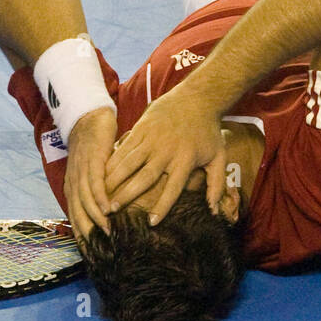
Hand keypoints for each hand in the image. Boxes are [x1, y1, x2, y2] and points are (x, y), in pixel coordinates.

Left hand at [63, 107, 115, 240]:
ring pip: (85, 201)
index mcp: (73, 187)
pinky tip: (107, 209)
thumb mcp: (95, 172)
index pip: (75, 217)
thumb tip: (110, 208)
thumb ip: (99, 189)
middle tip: (100, 249)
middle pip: (77, 214)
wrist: (88, 116)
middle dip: (87, 233)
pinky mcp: (92, 160)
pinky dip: (99, 198)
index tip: (92, 251)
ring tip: (108, 233)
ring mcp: (81, 171)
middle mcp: (73, 182)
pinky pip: (94, 184)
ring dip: (96, 219)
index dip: (82, 235)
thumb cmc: (94, 146)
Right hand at [103, 85, 226, 224]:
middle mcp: (166, 151)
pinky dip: (111, 161)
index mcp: (185, 160)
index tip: (150, 223)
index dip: (162, 207)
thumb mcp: (218, 157)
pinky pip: (123, 148)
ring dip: (113, 180)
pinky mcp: (141, 129)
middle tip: (111, 212)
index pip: (173, 189)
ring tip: (101, 196)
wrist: (197, 98)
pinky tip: (101, 174)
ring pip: (128, 162)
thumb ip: (216, 185)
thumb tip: (214, 211)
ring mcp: (152, 139)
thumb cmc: (207, 131)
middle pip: (144, 177)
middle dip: (127, 195)